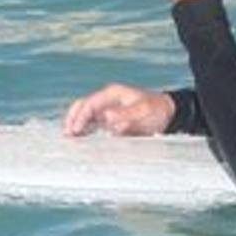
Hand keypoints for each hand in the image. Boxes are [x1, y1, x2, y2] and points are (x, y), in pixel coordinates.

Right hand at [62, 83, 176, 136]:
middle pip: (82, 106)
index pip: (89, 104)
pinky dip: (85, 130)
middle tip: (66, 135)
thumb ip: (126, 115)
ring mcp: (108, 110)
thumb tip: (107, 118)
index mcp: (112, 94)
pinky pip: (93, 123)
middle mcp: (107, 101)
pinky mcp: (111, 120)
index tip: (75, 130)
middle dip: (72, 119)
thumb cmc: (157, 110)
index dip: (80, 117)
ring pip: (85, 115)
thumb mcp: (143, 112)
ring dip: (76, 125)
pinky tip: (81, 140)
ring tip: (69, 140)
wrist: (168, 113)